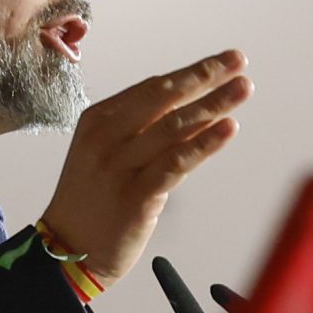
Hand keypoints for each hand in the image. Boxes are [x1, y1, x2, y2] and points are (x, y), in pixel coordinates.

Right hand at [38, 51, 250, 285]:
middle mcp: (107, 138)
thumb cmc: (93, 201)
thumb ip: (148, 133)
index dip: (191, 72)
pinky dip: (204, 144)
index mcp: (99, 120)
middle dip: (205, 76)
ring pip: (174, 127)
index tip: (224, 61)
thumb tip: (201, 113)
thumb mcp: (111, 155)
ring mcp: (120, 168)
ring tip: (243, 88)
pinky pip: (176, 164)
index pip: (152, 88)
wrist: (68, 250)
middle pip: (164, 98)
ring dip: (213, 105)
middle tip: (238, 61)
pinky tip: (227, 129)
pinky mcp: (136, 197)